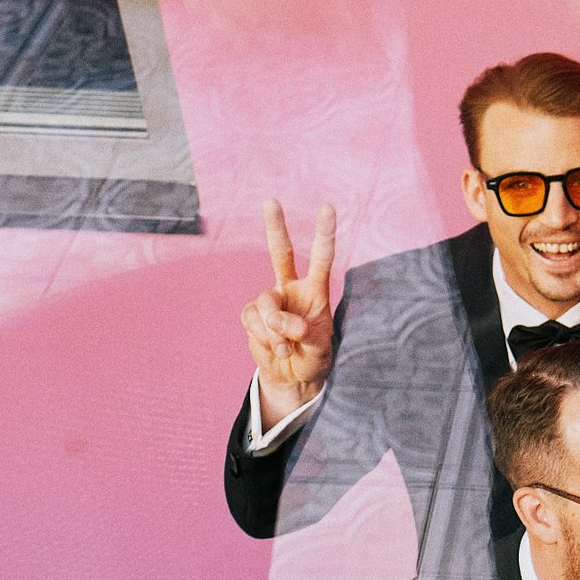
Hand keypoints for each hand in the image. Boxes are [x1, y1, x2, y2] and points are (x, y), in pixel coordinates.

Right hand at [242, 198, 335, 427]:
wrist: (293, 377)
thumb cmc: (314, 357)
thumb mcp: (319, 348)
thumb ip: (303, 333)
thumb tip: (281, 322)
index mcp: (315, 291)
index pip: (321, 258)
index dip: (324, 234)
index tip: (327, 208)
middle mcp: (291, 289)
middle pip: (280, 253)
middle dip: (275, 227)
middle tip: (271, 201)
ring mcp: (270, 301)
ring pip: (266, 304)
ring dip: (276, 330)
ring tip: (286, 350)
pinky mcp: (252, 316)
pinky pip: (254, 322)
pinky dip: (265, 339)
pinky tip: (276, 350)